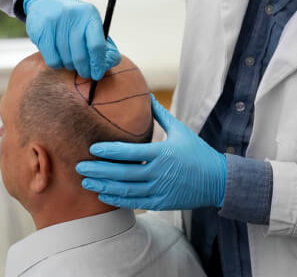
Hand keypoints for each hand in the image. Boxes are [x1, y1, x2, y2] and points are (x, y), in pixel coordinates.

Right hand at [23, 0, 120, 79]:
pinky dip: (58, 64)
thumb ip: (102, 43)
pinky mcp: (41, 31)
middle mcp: (72, 16)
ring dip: (71, 66)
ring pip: (66, 59)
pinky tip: (60, 58)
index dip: (98, 64)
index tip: (97, 74)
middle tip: (86, 74)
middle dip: (85, 69)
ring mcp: (55, 23)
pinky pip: (53, 60)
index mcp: (89, 14)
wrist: (47, 1)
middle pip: (81, 55)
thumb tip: (108, 64)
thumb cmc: (74, 19)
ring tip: (72, 62)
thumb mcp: (90, 24)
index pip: (97, 45)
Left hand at [76, 94, 226, 209]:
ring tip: (86, 182)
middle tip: (79, 166)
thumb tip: (146, 94)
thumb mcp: (181, 130)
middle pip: (122, 173)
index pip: (130, 152)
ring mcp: (159, 190)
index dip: (109, 151)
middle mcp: (158, 173)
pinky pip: (134, 202)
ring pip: (125, 190)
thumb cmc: (198, 152)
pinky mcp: (161, 202)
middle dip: (98, 170)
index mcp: (162, 153)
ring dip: (103, 186)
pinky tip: (103, 194)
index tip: (92, 148)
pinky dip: (117, 199)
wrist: (217, 180)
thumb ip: (160, 114)